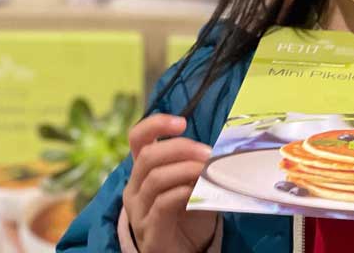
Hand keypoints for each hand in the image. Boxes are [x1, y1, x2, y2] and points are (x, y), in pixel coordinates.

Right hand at [123, 113, 217, 252]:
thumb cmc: (188, 218)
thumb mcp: (193, 186)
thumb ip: (198, 167)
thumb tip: (220, 147)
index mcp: (142, 172)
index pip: (137, 138)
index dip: (156, 125)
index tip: (182, 122)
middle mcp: (134, 189)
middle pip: (148, 156)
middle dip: (181, 148)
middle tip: (208, 153)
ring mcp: (138, 211)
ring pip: (155, 178)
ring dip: (186, 169)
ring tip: (208, 171)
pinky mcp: (149, 232)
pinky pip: (162, 204)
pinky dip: (183, 192)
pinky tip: (198, 192)